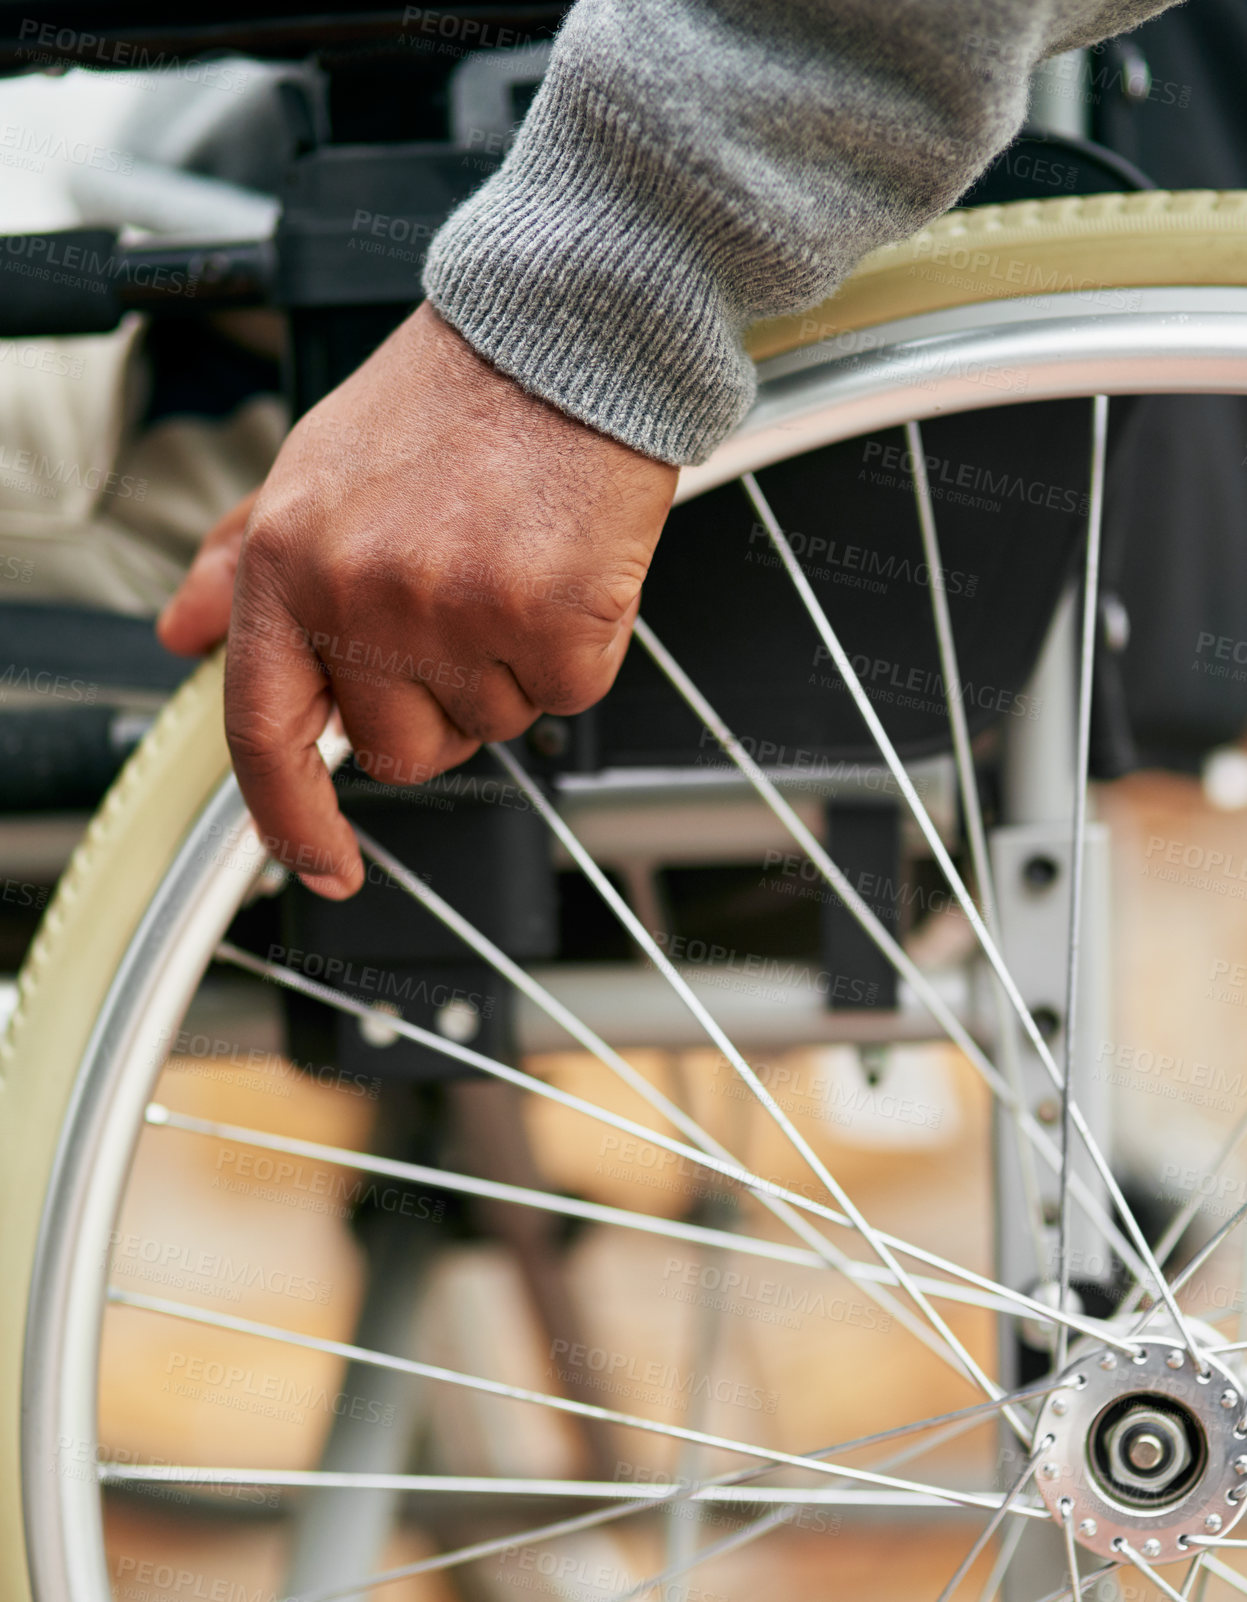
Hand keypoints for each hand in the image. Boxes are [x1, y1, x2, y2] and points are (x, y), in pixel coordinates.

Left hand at [157, 301, 677, 897]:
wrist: (564, 331)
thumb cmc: (451, 396)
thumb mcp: (314, 465)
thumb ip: (243, 561)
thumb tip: (187, 630)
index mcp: (291, 560)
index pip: (267, 730)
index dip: (291, 818)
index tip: (320, 861)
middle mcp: (363, 595)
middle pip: (400, 749)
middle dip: (437, 704)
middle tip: (463, 609)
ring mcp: (459, 614)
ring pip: (492, 725)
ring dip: (509, 668)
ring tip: (513, 564)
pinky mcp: (552, 621)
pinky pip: (565, 694)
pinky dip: (575, 648)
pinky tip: (565, 571)